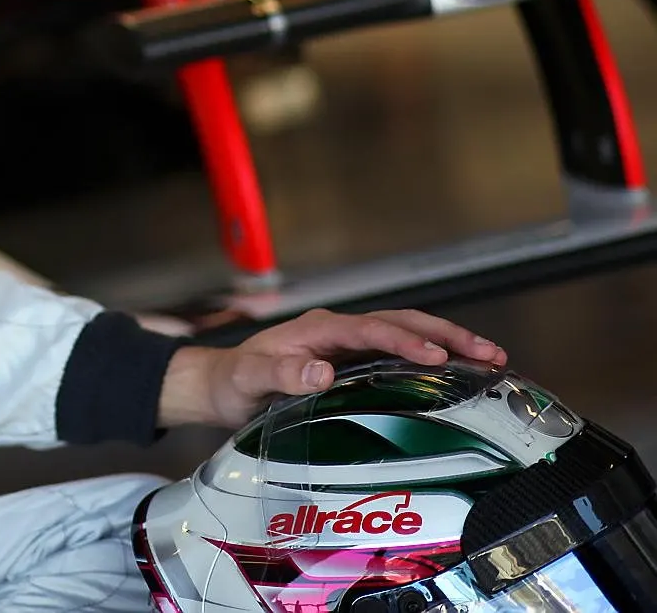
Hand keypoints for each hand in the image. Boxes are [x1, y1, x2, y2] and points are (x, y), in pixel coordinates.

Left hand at [158, 308, 507, 429]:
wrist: (220, 386)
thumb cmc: (232, 382)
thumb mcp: (248, 380)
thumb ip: (280, 373)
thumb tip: (320, 370)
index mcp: (317, 330)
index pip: (370, 329)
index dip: (404, 340)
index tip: (436, 355)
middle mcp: (337, 332)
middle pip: (400, 323)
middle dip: (446, 334)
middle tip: (488, 353)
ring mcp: (347, 345)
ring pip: (405, 335)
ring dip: (447, 343)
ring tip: (490, 359)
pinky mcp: (353, 363)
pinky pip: (398, 355)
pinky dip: (431, 360)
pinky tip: (457, 374)